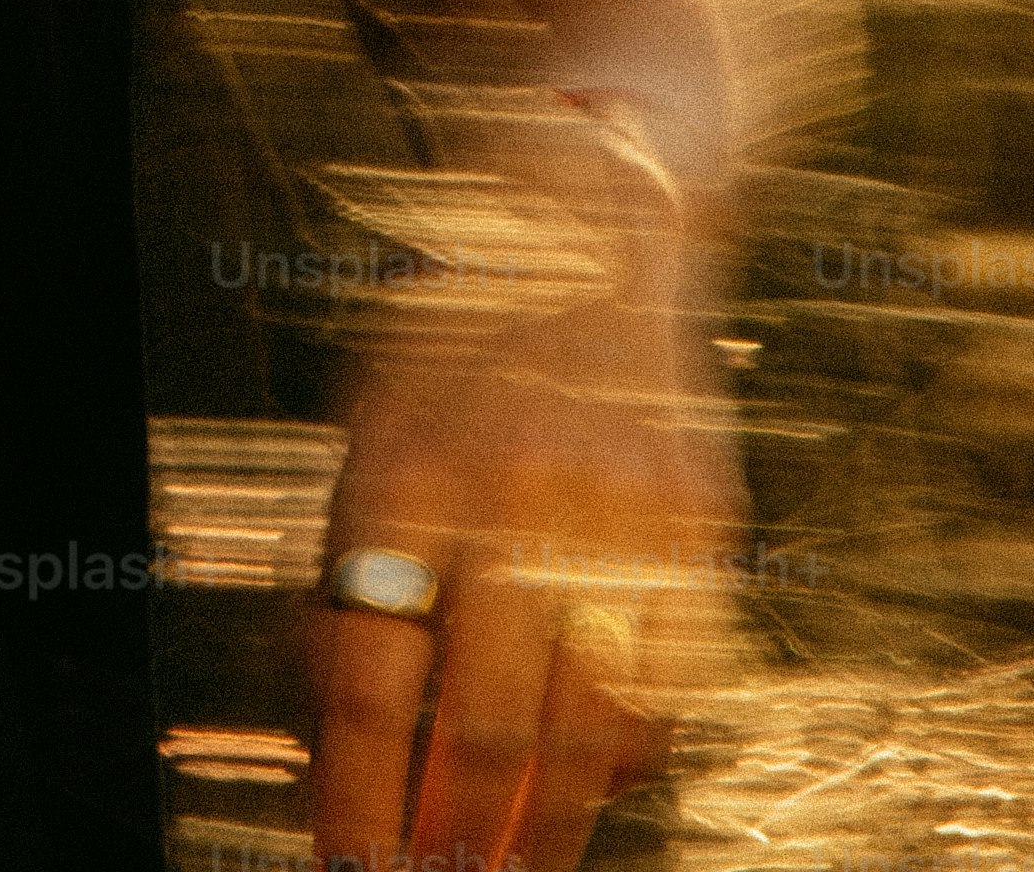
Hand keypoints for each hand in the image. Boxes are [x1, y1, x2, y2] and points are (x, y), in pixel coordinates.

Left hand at [290, 211, 740, 871]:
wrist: (583, 226)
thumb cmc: (447, 352)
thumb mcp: (364, 436)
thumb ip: (348, 573)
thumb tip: (335, 739)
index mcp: (400, 473)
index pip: (368, 678)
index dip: (354, 794)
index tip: (345, 867)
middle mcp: (509, 496)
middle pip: (476, 720)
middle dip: (451, 835)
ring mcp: (616, 514)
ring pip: (584, 725)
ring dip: (546, 824)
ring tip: (510, 871)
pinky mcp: (697, 525)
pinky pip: (668, 684)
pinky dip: (627, 760)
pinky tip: (592, 792)